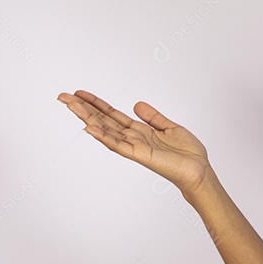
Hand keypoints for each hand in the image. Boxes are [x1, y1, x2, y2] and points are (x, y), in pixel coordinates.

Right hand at [58, 89, 210, 195]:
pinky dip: (103, 137)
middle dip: (83, 108)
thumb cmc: (187, 153)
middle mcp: (133, 138)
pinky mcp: (140, 155)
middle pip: (103, 120)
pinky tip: (89, 128)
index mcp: (140, 131)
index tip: (80, 93)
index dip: (96, 103)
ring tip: (71, 106)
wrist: (199, 170)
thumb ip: (153, 117)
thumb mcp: (170, 127)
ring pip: (105, 130)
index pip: (112, 115)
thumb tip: (136, 104)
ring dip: (87, 118)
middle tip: (63, 97)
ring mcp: (134, 147)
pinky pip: (117, 145)